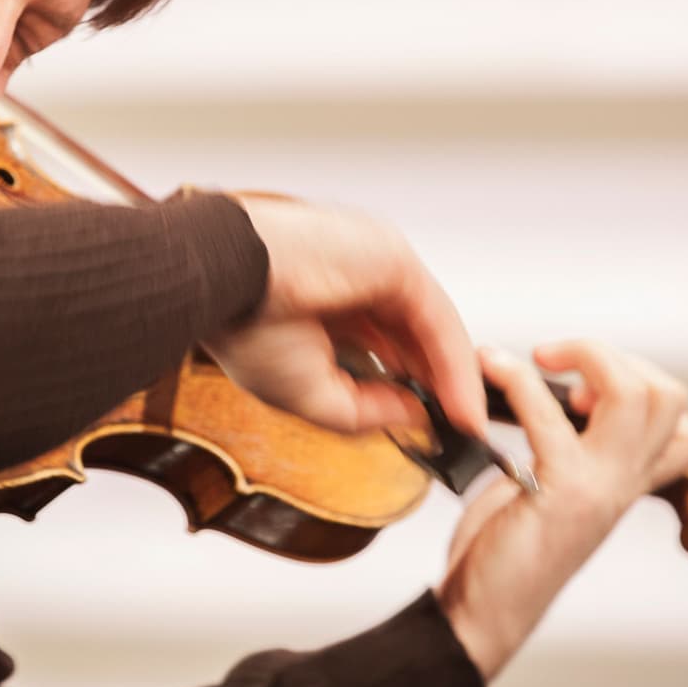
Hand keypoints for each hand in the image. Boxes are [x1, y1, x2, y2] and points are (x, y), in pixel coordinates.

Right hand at [202, 195, 484, 436]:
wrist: (223, 279)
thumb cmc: (241, 323)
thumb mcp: (308, 394)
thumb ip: (363, 412)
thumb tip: (414, 417)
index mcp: (327, 305)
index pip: (383, 344)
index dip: (409, 385)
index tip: (428, 422)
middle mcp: (357, 281)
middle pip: (414, 336)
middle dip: (437, 383)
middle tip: (455, 426)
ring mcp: (379, 267)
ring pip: (432, 328)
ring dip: (454, 378)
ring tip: (464, 422)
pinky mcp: (395, 261)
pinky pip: (436, 318)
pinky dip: (453, 363)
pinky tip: (459, 401)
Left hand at [436, 341, 687, 679]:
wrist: (479, 612)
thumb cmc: (504, 551)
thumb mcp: (554, 493)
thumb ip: (570, 452)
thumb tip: (555, 399)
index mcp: (626, 483)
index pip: (687, 428)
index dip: (644, 386)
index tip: (583, 386)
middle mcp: (622, 483)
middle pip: (668, 395)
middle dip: (613, 356)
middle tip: (557, 363)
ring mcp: (597, 488)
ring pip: (634, 394)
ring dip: (583, 354)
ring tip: (536, 357)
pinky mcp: (558, 494)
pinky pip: (549, 417)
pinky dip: (517, 380)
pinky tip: (491, 370)